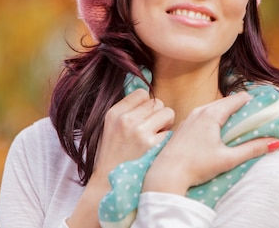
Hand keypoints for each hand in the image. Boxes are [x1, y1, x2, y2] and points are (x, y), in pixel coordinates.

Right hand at [68, 89, 173, 227]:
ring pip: (167, 112)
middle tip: (150, 130)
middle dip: (157, 114)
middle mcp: (126, 119)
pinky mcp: (153, 145)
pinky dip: (166, 139)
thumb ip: (128, 110)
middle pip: (157, 102)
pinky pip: (170, 131)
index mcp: (115, 113)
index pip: (142, 93)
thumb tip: (149, 96)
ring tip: (154, 137)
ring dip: (165, 124)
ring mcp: (140, 132)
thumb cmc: (113, 154)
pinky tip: (156, 148)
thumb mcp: (111, 127)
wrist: (108, 184)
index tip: (143, 117)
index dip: (146, 105)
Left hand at [142, 91, 278, 195]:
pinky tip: (217, 130)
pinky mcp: (183, 126)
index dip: (250, 101)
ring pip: (212, 108)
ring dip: (226, 112)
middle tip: (253, 115)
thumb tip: (275, 143)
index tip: (262, 106)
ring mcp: (189, 118)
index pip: (236, 99)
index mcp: (211, 114)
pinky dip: (214, 118)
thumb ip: (252, 149)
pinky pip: (202, 115)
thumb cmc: (197, 166)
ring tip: (238, 122)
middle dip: (239, 106)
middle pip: (225, 102)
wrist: (166, 174)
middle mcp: (199, 111)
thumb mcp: (228, 159)